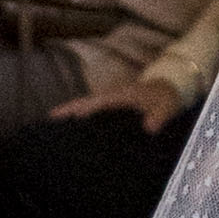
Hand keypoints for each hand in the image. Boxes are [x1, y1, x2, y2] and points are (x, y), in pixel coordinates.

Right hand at [50, 73, 187, 130]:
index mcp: (120, 96)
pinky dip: (80, 118)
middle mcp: (111, 97)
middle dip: (65, 111)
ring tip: (53, 129)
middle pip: (83, 103)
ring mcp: (111, 102)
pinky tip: (73, 130)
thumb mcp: (166, 107)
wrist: (172, 88)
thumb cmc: (166, 97)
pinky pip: (93, 112)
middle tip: (46, 123)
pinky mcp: (113, 108)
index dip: (77, 109)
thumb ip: (159, 116)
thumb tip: (149, 127)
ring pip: (86, 107)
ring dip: (70, 115)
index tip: (59, 116)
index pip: (93, 102)